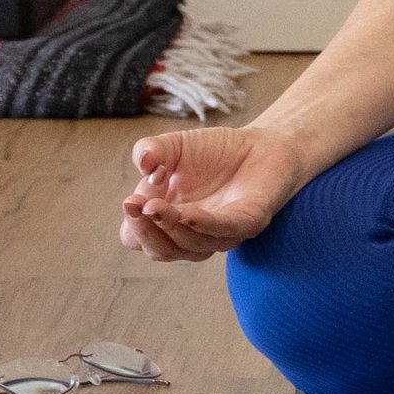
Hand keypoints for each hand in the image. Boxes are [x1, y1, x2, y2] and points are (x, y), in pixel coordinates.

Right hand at [119, 126, 301, 262]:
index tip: (132, 198)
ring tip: (155, 207)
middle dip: (145, 231)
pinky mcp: (250, 222)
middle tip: (137, 206)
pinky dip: (203, 225)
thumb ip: (152, 150)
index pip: (138, 238)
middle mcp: (193, 235)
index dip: (132, 223)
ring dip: (170, 227)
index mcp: (169, 221)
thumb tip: (142, 163)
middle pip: (161, 250)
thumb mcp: (174, 146)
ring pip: (191, 246)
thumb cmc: (214, 152)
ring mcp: (222, 234)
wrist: (262, 143)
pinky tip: (186, 214)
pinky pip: (224, 230)